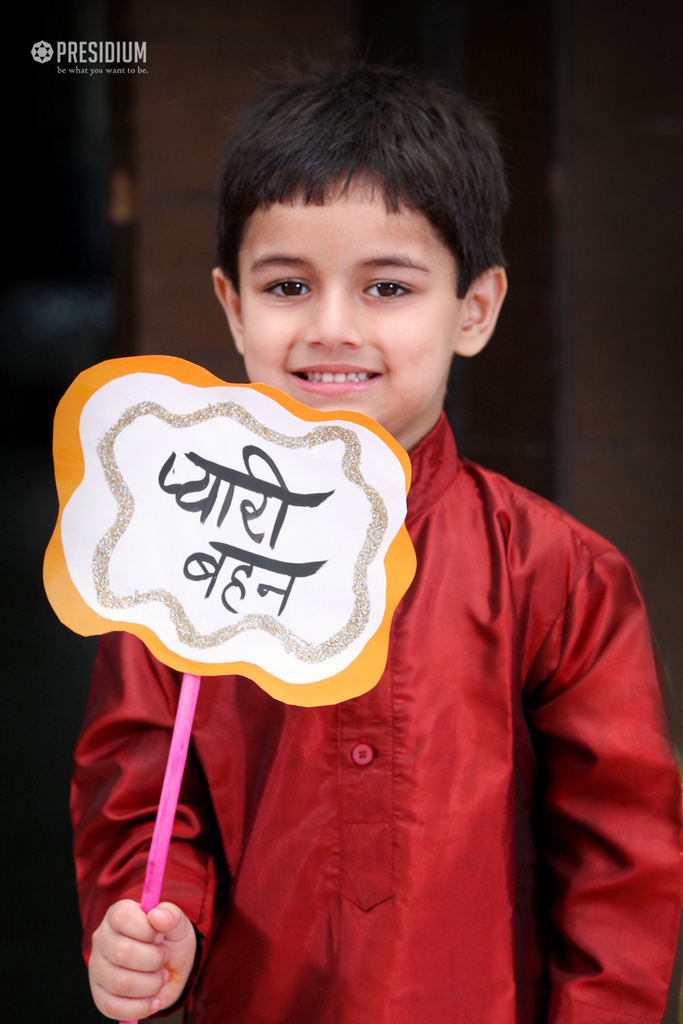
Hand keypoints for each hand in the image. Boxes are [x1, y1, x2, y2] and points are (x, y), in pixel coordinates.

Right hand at [89, 899, 196, 1019]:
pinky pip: (113, 1007)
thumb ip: (171, 916)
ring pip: (121, 983)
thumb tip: (157, 915)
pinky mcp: (99, 995)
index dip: (147, 930)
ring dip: (151, 984)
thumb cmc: (170, 941)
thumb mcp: (178, 924)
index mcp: (117, 915)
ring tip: (161, 977)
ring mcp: (97, 968)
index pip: (122, 918)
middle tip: (164, 958)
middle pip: (122, 953)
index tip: (160, 936)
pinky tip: (154, 1000)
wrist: (172, 969)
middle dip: (153, 960)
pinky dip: (140, 1007)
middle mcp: (102, 939)